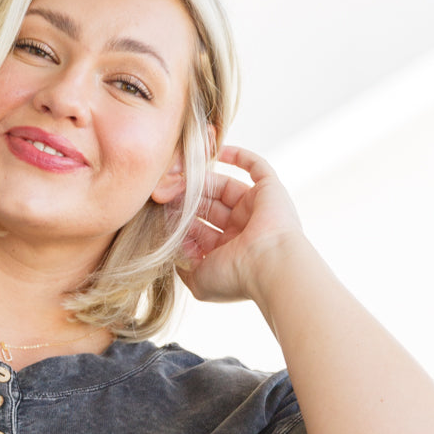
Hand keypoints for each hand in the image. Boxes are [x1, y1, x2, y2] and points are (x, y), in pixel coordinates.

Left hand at [178, 145, 305, 308]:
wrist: (268, 265)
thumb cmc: (235, 277)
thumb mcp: (199, 282)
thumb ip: (184, 269)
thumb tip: (174, 254)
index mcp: (229, 251)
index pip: (201, 230)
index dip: (182, 222)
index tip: (163, 214)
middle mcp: (243, 230)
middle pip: (210, 207)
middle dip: (188, 199)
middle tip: (167, 190)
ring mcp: (257, 209)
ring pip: (225, 187)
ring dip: (203, 180)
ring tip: (181, 175)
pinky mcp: (270, 190)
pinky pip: (255, 166)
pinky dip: (238, 156)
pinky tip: (216, 151)